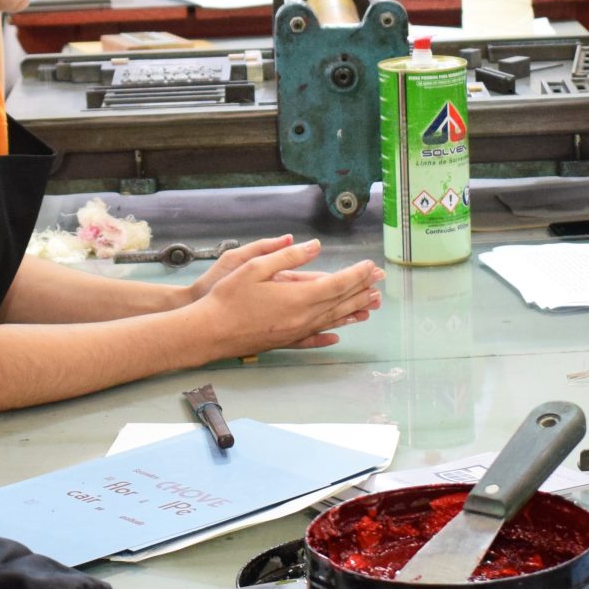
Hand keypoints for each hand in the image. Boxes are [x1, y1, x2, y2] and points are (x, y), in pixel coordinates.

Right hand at [194, 239, 382, 352]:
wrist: (209, 331)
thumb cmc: (227, 297)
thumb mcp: (254, 266)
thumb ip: (287, 255)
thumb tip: (314, 246)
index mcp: (298, 296)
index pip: (337, 283)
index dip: (356, 274)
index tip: (370, 265)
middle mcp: (302, 317)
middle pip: (340, 302)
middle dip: (361, 289)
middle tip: (379, 281)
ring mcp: (295, 332)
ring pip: (332, 320)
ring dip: (353, 310)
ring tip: (371, 304)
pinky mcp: (284, 342)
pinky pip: (314, 339)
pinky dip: (329, 335)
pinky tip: (337, 336)